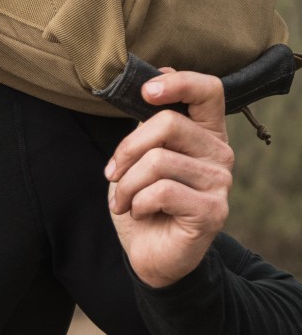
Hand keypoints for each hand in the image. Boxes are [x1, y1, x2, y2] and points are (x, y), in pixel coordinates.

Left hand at [105, 69, 233, 287]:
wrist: (148, 252)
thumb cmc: (142, 198)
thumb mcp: (139, 155)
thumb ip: (148, 124)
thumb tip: (145, 86)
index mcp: (204, 132)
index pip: (209, 90)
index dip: (178, 82)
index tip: (145, 91)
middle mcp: (220, 153)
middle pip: (169, 123)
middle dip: (127, 149)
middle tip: (113, 173)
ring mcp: (220, 183)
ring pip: (158, 160)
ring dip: (126, 183)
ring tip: (123, 200)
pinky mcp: (212, 212)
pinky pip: (161, 191)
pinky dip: (137, 203)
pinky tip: (140, 213)